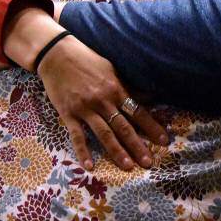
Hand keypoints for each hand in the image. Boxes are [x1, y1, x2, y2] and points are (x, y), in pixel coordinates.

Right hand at [38, 35, 167, 170]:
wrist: (56, 54)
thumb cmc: (86, 60)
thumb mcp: (111, 69)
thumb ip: (127, 87)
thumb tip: (148, 97)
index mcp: (115, 89)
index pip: (138, 112)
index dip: (152, 127)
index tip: (164, 141)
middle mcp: (103, 101)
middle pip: (123, 127)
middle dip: (137, 145)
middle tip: (149, 162)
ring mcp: (85, 108)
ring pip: (104, 133)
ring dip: (117, 151)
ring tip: (128, 167)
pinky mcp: (68, 113)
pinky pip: (77, 135)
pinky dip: (83, 151)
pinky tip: (89, 166)